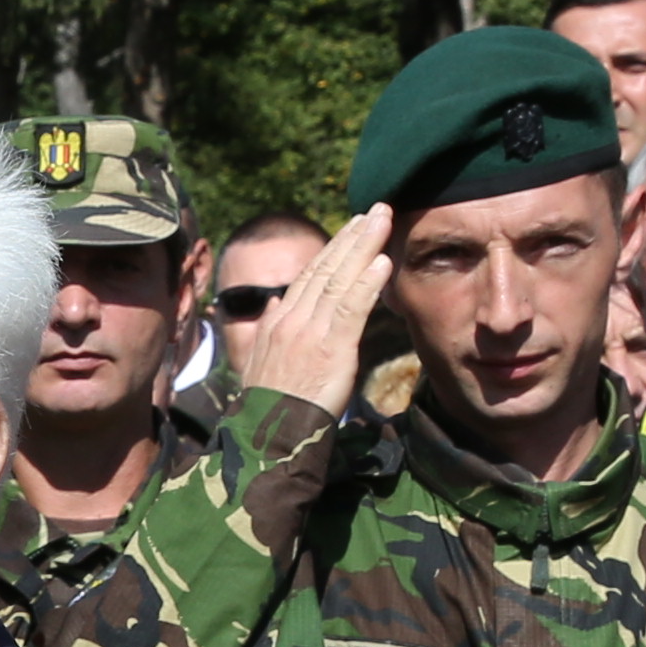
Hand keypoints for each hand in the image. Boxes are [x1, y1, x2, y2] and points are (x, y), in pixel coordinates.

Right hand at [224, 208, 392, 409]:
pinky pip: (352, 308)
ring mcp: (311, 332)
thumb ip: (272, 329)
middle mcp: (292, 319)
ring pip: (340, 279)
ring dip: (364, 246)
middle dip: (353, 234)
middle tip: (375, 208)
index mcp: (278, 322)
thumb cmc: (270, 407)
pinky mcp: (331, 348)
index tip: (353, 226)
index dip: (333, 247)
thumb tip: (276, 302)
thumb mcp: (262, 363)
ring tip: (383, 220)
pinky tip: (383, 262)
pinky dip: (368, 282)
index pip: (309, 275)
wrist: (267, 438)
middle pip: (326, 267)